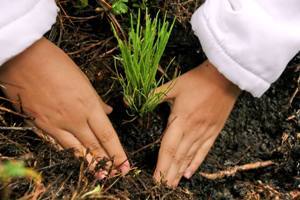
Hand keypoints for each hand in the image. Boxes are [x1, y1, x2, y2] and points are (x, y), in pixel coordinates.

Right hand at [0, 38, 129, 176]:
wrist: (24, 59)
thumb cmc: (56, 63)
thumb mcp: (83, 79)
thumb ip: (96, 100)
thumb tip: (107, 111)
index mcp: (88, 105)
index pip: (107, 135)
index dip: (118, 153)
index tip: (125, 165)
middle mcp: (74, 119)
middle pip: (94, 146)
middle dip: (107, 163)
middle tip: (115, 175)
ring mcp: (56, 124)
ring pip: (76, 150)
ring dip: (89, 164)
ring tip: (99, 175)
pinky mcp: (39, 125)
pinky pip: (56, 145)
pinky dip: (67, 154)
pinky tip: (73, 160)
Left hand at [154, 60, 239, 186]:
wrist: (226, 77)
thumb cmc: (197, 80)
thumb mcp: (173, 85)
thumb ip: (152, 95)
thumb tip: (129, 99)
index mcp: (181, 120)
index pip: (168, 148)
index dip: (161, 165)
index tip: (155, 179)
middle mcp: (193, 130)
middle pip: (178, 157)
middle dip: (169, 174)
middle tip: (162, 188)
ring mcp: (205, 132)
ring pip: (190, 157)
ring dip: (180, 172)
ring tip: (172, 185)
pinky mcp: (214, 131)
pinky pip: (204, 151)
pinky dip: (196, 163)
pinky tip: (190, 173)